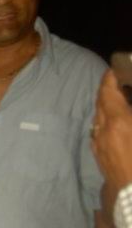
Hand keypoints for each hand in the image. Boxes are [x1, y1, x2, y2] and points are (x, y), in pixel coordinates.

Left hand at [92, 70, 131, 193]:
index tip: (114, 69)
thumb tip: (127, 106)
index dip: (110, 77)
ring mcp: (100, 146)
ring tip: (117, 101)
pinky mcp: (101, 158)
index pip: (108, 91)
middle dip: (107, 90)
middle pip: (100, 104)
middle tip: (117, 81)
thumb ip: (131, 109)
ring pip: (98, 119)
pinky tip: (113, 125)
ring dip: (106, 107)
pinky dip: (105, 123)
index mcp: (118, 121)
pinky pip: (98, 133)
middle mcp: (104, 131)